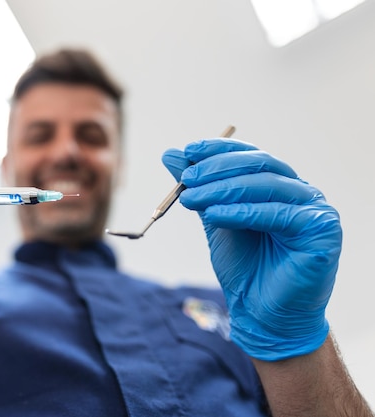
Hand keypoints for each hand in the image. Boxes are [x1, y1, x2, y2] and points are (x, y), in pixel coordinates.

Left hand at [161, 138, 341, 360]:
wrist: (261, 313)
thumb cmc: (244, 268)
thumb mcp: (214, 219)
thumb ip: (199, 187)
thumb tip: (171, 154)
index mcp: (280, 186)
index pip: (251, 155)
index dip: (219, 150)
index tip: (187, 152)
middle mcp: (301, 192)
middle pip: (260, 165)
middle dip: (218, 169)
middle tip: (186, 178)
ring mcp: (316, 209)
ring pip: (266, 186)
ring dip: (223, 189)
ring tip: (191, 198)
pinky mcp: (322, 231)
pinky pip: (278, 214)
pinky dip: (243, 212)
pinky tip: (215, 215)